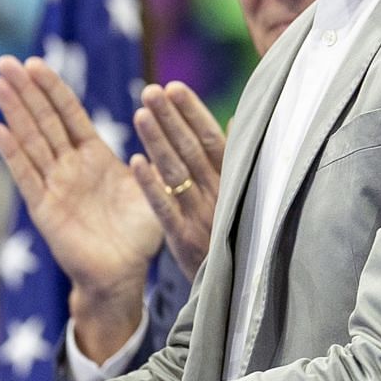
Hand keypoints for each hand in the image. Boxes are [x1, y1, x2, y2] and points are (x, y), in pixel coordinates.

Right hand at [0, 55, 157, 356]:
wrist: (123, 275)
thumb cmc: (138, 234)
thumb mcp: (151, 186)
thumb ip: (153, 157)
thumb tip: (164, 123)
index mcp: (94, 156)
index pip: (68, 114)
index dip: (52, 88)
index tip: (35, 63)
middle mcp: (69, 166)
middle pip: (43, 120)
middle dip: (25, 90)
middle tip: (5, 61)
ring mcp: (54, 185)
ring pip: (31, 140)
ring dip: (13, 111)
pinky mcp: (45, 209)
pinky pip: (27, 176)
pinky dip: (13, 153)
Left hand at [127, 80, 225, 278]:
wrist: (239, 293)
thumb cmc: (240, 236)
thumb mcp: (246, 197)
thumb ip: (237, 159)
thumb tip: (233, 119)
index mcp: (236, 181)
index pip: (213, 139)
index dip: (192, 112)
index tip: (174, 87)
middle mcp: (220, 195)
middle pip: (191, 150)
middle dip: (171, 118)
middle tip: (150, 90)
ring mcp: (202, 217)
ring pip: (177, 173)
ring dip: (158, 142)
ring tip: (139, 113)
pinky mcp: (184, 240)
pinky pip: (165, 208)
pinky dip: (151, 185)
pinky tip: (134, 162)